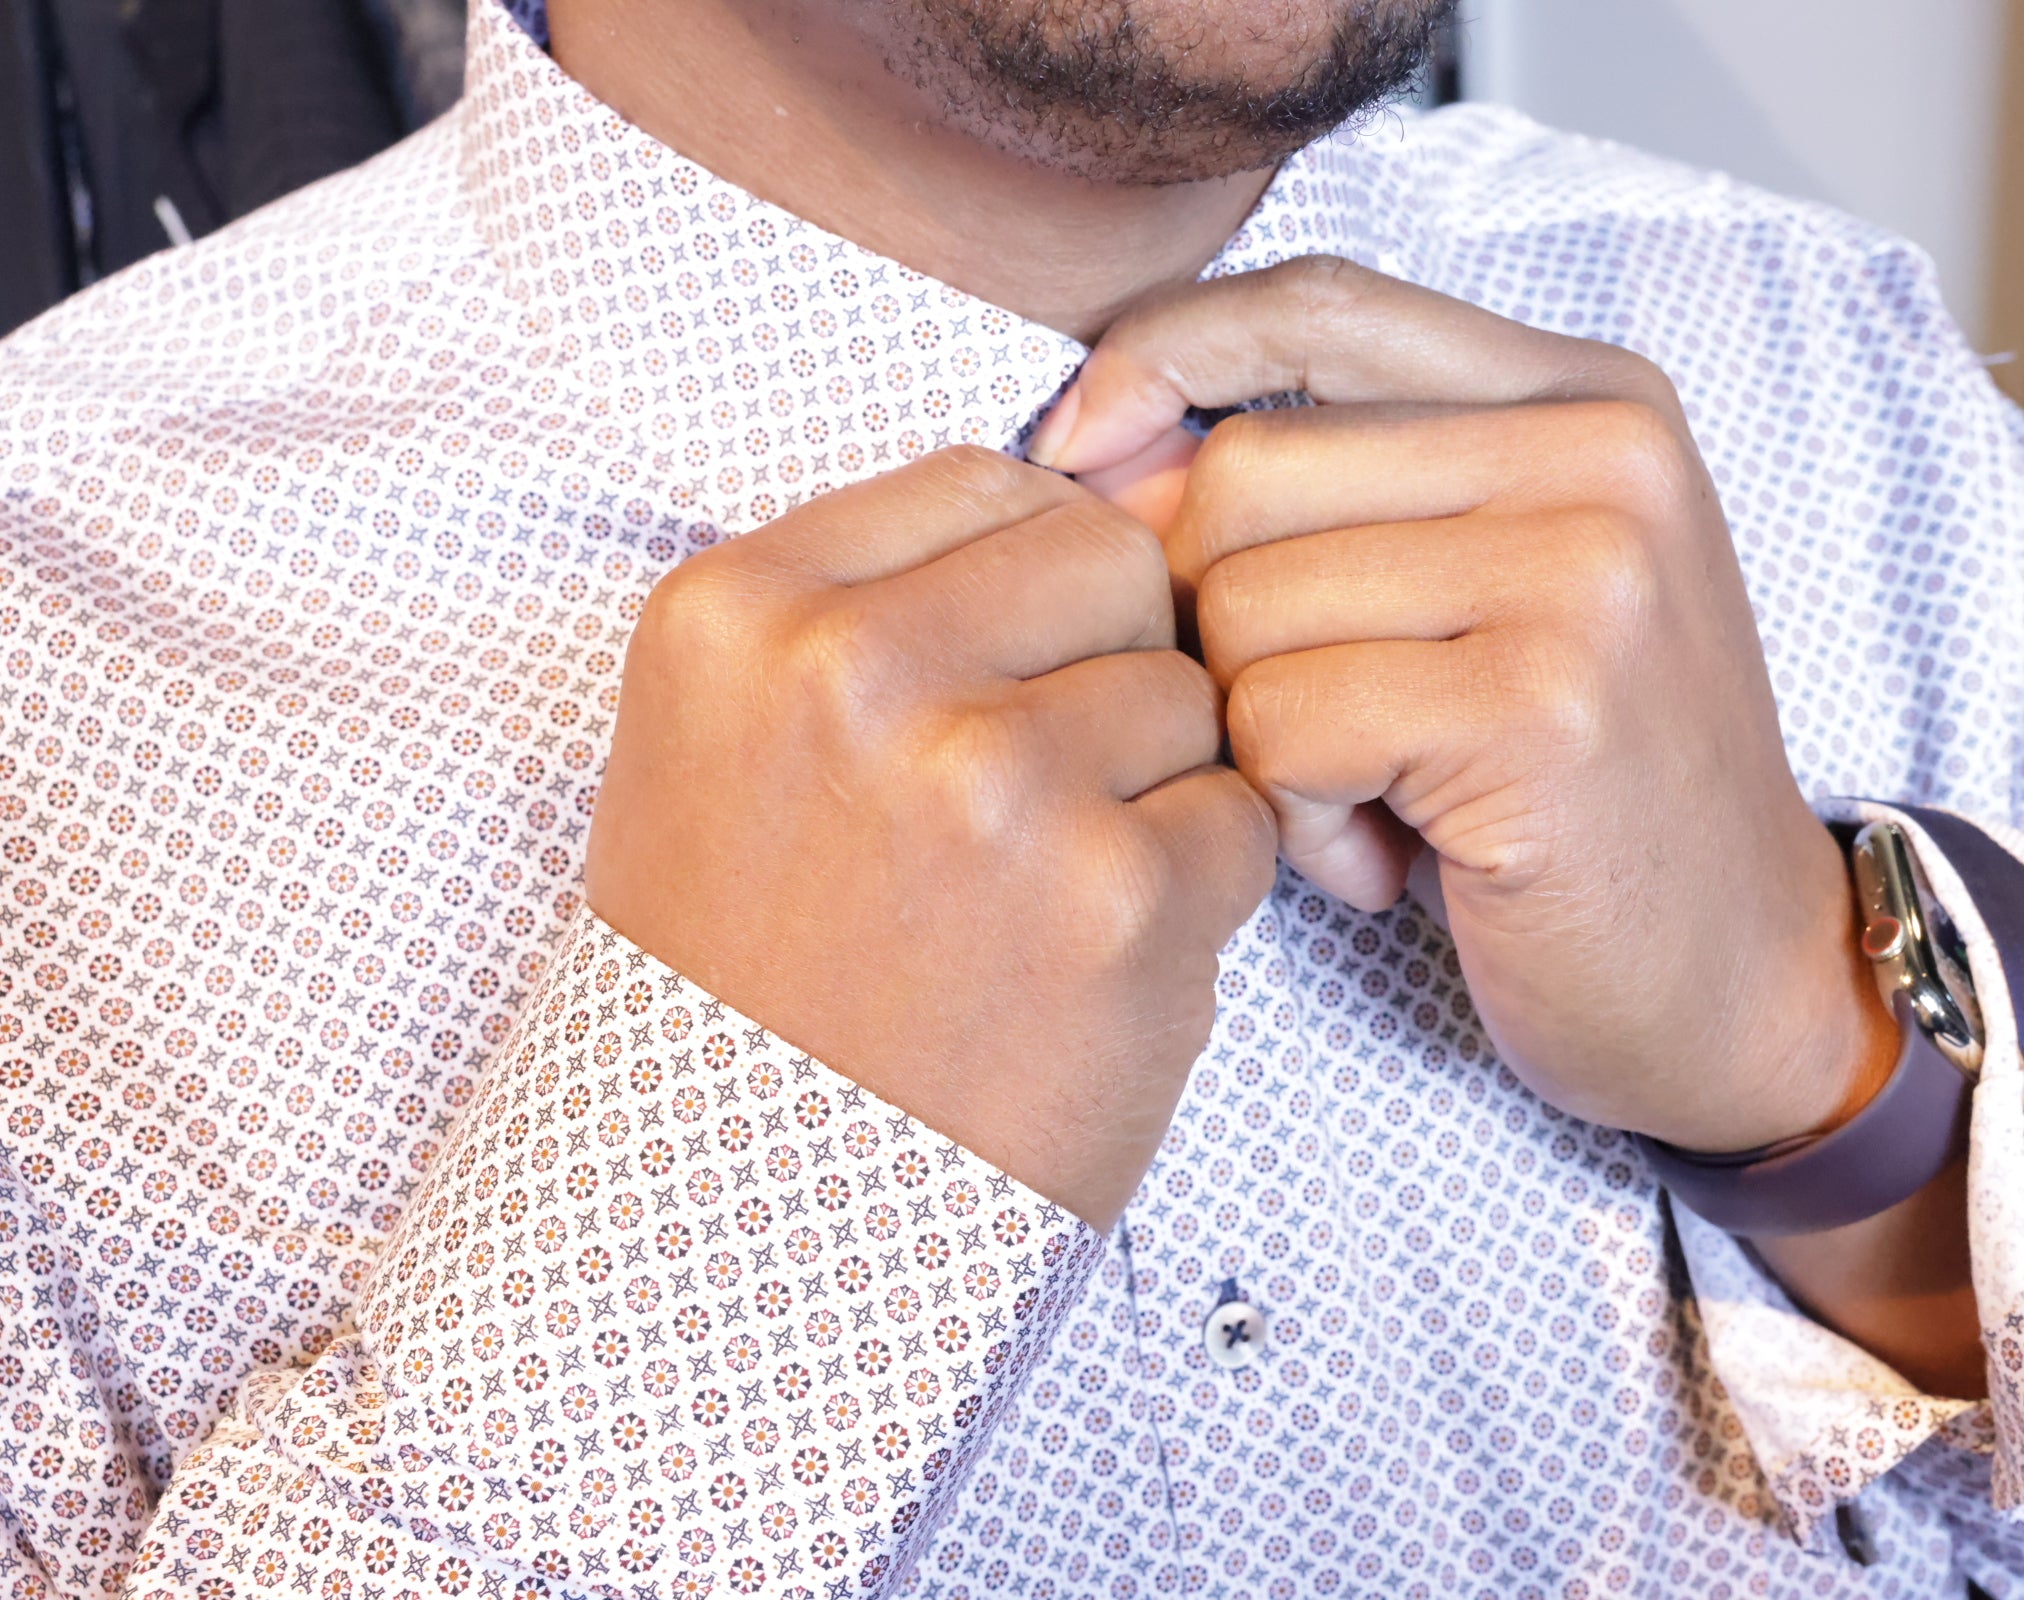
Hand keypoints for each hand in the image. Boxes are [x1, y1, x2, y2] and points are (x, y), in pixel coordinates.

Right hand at [586, 448, 1276, 1228]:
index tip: (1012, 676)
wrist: (739, 1233)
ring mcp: (988, 778)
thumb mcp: (728, 752)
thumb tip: (1098, 488)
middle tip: (1050, 790)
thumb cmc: (752, 990)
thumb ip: (873, 610)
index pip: (988, 483)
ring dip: (1157, 788)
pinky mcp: (1113, 894)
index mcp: (741, 613)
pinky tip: (1100, 966)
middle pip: (1109, 559)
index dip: (1034, 582)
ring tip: (1050, 897)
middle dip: (1112, 662)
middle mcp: (854, 672)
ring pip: (1190, 690)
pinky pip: (1241, 814)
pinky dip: (1202, 889)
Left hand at [1030, 258, 1894, 1156]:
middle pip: (1243, 473)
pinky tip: (1392, 865)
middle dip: (1220, 624)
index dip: (1165, 356)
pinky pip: (1282, 729)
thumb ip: (1332, 492)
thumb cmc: (1577, 792)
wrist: (1745, 979)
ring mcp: (1585, 576)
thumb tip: (1096, 447)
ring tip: (1375, 804)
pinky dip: (1298, 823)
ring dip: (1264, 743)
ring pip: (1244, 608)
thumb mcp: (1481, 595)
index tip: (1080, 451)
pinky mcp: (1538, 709)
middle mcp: (1601, 458)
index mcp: (1590, 398)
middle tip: (1319, 733)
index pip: (1321, 302)